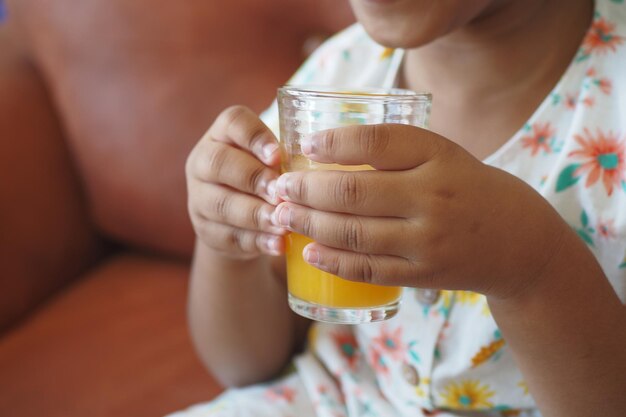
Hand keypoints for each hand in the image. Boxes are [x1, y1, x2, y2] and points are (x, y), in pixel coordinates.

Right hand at [186, 106, 284, 259]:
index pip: (233, 121)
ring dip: (256, 214)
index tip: (278, 156)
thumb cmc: (268, 178)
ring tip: (284, 222)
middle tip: (281, 194)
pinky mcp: (207, 230)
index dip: (255, 137)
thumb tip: (320, 166)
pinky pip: (229, 236)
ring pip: (222, 204)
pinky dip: (257, 241)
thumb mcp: (275, 161)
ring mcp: (200, 197)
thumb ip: (288, 158)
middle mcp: (203, 161)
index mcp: (223, 133)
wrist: (241, 220)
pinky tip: (279, 244)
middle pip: (219, 163)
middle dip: (254, 178)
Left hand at [271, 124, 566, 297]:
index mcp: (439, 156)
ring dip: (309, 224)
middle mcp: (433, 197)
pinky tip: (308, 251)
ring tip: (281, 215)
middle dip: (305, 189)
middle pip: (353, 193)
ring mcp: (428, 241)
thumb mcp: (443, 154)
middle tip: (278, 187)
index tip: (305, 146)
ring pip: (354, 234)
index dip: (334, 143)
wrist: (517, 241)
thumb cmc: (468, 187)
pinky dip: (333, 262)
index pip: (377, 143)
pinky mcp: (423, 275)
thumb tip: (325, 147)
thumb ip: (394, 149)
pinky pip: (368, 270)